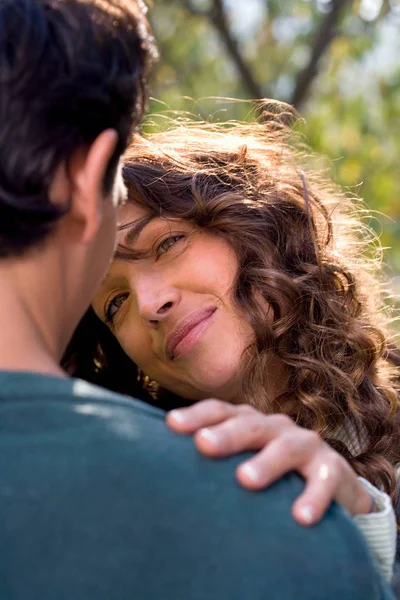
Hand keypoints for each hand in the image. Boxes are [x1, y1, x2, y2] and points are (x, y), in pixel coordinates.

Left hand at [166, 400, 372, 525]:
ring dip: (266, 462)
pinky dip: (313, 497)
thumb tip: (159, 468)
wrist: (330, 483)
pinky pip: (323, 481)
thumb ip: (214, 459)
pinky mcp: (331, 469)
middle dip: (227, 434)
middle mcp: (275, 428)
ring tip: (245, 479)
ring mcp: (305, 445)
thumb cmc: (272, 472)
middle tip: (203, 444)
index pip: (221, 411)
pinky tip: (299, 518)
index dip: (198, 415)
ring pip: (285, 447)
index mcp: (250, 422)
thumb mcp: (244, 459)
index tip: (171, 425)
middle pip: (250, 425)